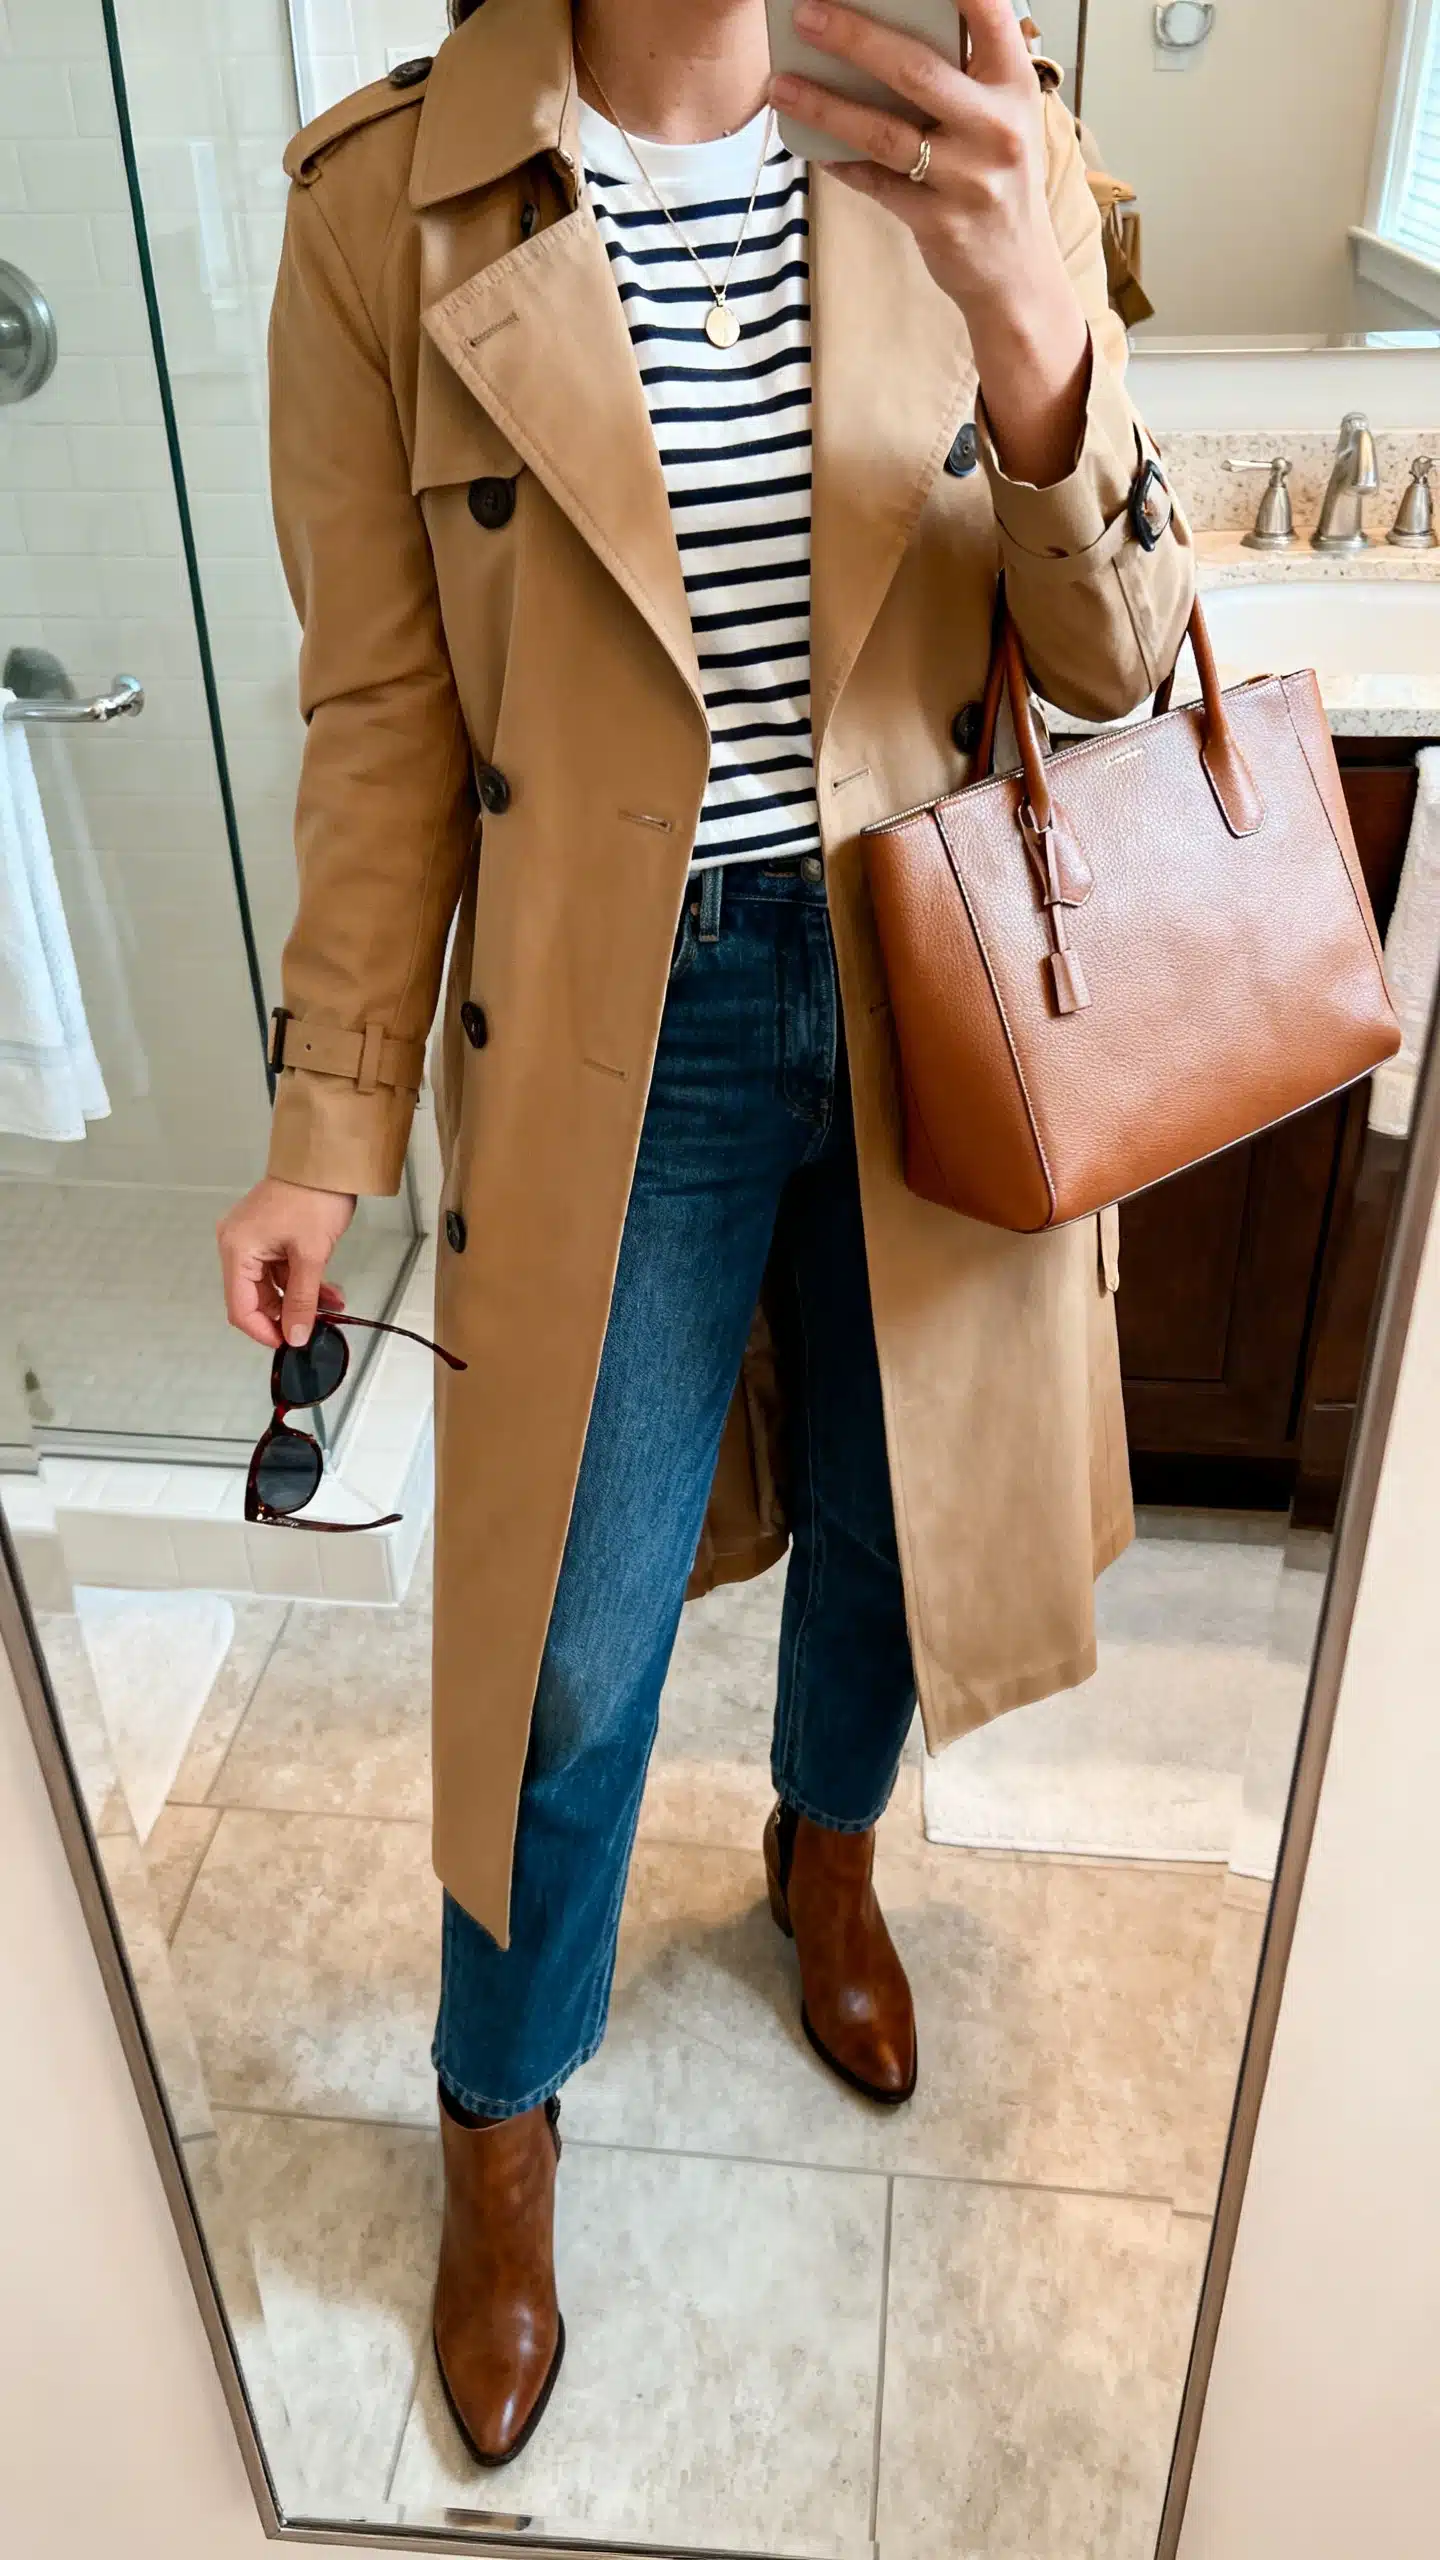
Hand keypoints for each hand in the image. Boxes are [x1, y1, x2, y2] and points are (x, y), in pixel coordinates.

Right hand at [218, 1177, 354, 1351]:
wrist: (325, 1159)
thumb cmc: (314, 1198)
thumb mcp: (310, 1255)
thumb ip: (302, 1299)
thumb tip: (296, 1336)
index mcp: (237, 1250)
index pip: (240, 1307)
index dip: (263, 1331)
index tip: (290, 1344)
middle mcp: (236, 1246)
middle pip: (254, 1298)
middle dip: (285, 1316)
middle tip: (315, 1330)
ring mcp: (252, 1240)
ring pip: (271, 1286)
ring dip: (299, 1299)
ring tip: (332, 1309)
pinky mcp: (268, 1235)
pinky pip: (280, 1269)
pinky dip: (301, 1282)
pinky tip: (328, 1292)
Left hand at [770, 0, 1089, 483]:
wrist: (1017, 273)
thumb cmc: (999, 179)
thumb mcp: (1002, 117)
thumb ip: (962, 74)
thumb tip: (883, 28)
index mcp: (1015, 87)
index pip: (987, 13)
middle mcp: (996, 128)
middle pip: (914, 70)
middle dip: (853, 36)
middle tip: (806, 14)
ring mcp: (967, 179)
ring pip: (882, 132)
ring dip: (824, 105)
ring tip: (781, 83)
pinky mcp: (937, 222)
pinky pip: (873, 182)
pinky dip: (837, 160)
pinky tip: (805, 140)